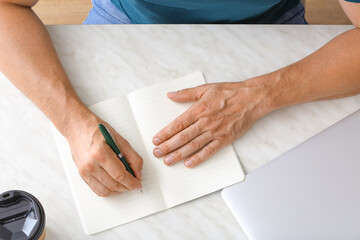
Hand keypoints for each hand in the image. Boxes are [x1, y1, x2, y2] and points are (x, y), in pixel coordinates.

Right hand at [66, 114, 142, 196]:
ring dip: (118, 190)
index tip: (138, 184)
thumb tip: (138, 173)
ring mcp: (84, 171)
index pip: (120, 175)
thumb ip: (132, 157)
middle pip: (113, 185)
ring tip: (125, 184)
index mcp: (101, 153)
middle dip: (127, 187)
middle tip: (134, 184)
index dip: (132, 182)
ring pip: (105, 190)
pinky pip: (96, 189)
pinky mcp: (82, 174)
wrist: (77, 127)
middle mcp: (91, 164)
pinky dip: (108, 190)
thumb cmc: (97, 130)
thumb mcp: (120, 140)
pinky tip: (114, 185)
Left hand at [152, 80, 270, 167]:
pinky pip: (209, 151)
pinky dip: (199, 158)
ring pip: (193, 146)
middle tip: (156, 153)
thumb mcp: (205, 89)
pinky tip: (189, 164)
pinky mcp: (224, 139)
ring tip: (168, 161)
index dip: (165, 133)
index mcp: (199, 109)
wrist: (251, 99)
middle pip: (182, 137)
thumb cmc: (229, 93)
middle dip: (167, 146)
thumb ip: (186, 93)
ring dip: (179, 154)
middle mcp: (205, 122)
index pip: (178, 124)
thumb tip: (170, 95)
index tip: (156, 140)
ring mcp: (215, 132)